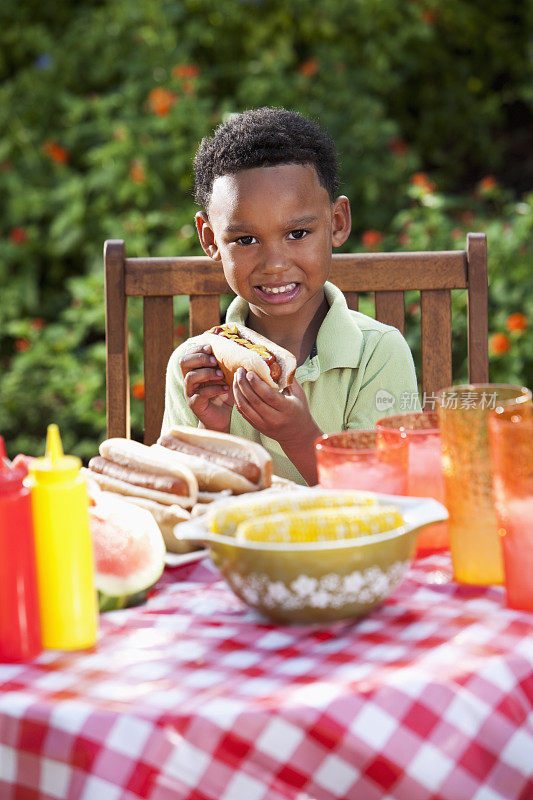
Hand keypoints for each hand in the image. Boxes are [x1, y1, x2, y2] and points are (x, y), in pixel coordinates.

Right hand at [180, 345, 233, 431]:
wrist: (221, 418)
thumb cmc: (223, 394)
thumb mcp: (225, 376)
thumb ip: (224, 364)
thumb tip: (235, 348)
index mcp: (194, 371)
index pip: (188, 354)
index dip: (197, 349)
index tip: (211, 348)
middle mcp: (188, 380)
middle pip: (184, 362)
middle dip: (200, 358)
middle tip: (215, 361)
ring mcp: (190, 392)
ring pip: (190, 377)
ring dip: (207, 373)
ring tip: (221, 375)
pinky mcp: (195, 404)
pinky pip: (201, 394)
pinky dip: (214, 389)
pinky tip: (225, 388)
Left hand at [233, 369, 321, 483]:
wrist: (298, 434)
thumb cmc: (299, 409)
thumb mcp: (298, 393)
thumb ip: (287, 379)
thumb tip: (275, 361)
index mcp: (287, 409)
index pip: (269, 396)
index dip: (257, 384)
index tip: (249, 372)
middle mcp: (275, 419)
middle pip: (254, 401)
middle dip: (243, 384)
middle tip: (239, 371)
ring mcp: (265, 425)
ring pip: (245, 407)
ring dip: (238, 391)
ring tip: (236, 378)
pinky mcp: (257, 428)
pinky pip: (243, 413)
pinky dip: (238, 400)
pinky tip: (237, 389)